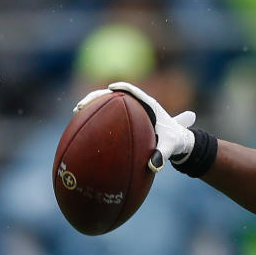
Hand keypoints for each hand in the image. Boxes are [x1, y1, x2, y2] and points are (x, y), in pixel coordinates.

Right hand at [74, 82, 195, 171]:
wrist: (178, 142)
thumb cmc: (175, 141)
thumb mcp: (171, 147)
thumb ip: (163, 155)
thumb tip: (154, 166)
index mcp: (151, 106)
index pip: (134, 92)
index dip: (123, 88)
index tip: (111, 88)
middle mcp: (139, 106)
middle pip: (116, 95)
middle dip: (99, 96)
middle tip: (84, 104)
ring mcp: (131, 112)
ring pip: (110, 104)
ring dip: (94, 105)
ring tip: (77, 111)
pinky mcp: (126, 120)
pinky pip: (110, 115)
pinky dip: (97, 116)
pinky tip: (82, 122)